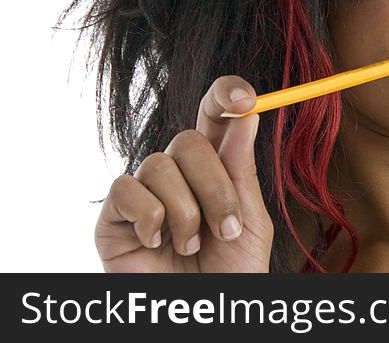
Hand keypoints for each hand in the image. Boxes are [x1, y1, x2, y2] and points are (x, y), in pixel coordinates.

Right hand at [94, 76, 273, 271]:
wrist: (204, 319)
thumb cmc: (230, 275)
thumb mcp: (249, 220)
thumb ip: (242, 169)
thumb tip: (246, 114)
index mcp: (216, 168)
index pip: (214, 115)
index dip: (225, 95)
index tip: (247, 98)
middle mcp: (178, 174)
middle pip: (189, 140)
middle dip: (214, 186)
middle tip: (226, 229)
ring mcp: (144, 194)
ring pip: (159, 165)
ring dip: (186, 212)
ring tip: (192, 247)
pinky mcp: (113, 217)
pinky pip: (126, 189)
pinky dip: (150, 219)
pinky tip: (158, 245)